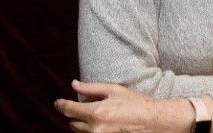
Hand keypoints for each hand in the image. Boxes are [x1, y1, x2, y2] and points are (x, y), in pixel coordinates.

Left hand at [54, 80, 191, 132]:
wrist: (154, 120)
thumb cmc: (137, 103)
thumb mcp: (114, 90)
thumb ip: (91, 88)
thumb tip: (73, 84)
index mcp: (96, 112)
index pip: (68, 110)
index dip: (60, 105)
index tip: (58, 102)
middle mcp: (95, 128)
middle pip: (72, 123)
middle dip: (74, 114)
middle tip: (84, 105)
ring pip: (80, 131)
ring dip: (82, 123)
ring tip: (96, 114)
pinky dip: (91, 129)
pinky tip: (102, 122)